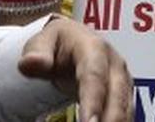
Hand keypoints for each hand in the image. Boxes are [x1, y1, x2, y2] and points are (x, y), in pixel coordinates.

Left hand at [19, 17, 133, 121]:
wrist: (73, 40)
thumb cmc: (56, 44)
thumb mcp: (42, 42)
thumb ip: (36, 53)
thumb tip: (29, 63)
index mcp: (94, 48)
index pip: (94, 76)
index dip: (93, 100)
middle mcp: (114, 64)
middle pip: (117, 95)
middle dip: (111, 119)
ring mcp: (122, 79)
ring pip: (125, 107)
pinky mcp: (123, 94)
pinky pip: (125, 113)